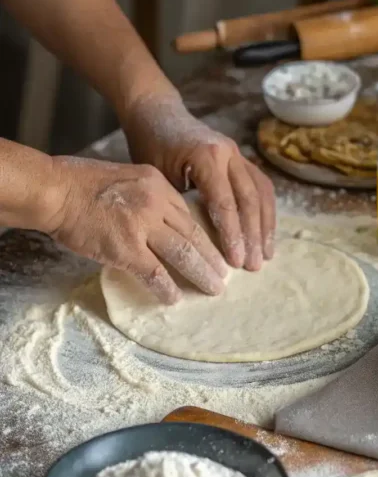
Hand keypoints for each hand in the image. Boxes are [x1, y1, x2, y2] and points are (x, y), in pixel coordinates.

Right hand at [46, 156, 227, 303]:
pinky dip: (166, 287)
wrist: (54, 190)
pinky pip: (154, 272)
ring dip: (201, 273)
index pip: (189, 213)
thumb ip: (145, 198)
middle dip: (212, 257)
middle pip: (193, 233)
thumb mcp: (124, 178)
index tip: (214, 249)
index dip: (204, 235)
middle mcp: (156, 201)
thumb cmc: (79, 184)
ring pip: (183, 253)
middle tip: (225, 275)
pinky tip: (174, 298)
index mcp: (157, 183)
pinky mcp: (126, 247)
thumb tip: (158, 226)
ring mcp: (142, 225)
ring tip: (214, 289)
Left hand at [121, 95, 274, 270]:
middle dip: (253, 236)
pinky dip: (265, 212)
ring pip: (261, 193)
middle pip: (249, 200)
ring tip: (266, 255)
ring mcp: (238, 154)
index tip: (235, 262)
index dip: (232, 235)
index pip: (226, 203)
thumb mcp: (158, 175)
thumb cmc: (150, 145)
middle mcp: (229, 153)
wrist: (157, 113)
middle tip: (253, 266)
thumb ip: (179, 204)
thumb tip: (195, 244)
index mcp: (207, 157)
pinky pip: (261, 186)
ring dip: (266, 226)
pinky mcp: (241, 159)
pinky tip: (265, 234)